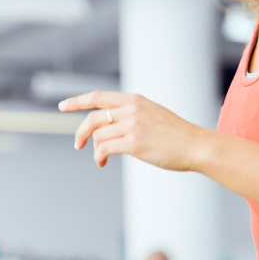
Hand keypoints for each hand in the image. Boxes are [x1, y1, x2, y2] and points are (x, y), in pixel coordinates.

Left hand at [58, 91, 204, 169]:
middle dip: (81, 132)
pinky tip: (102, 163)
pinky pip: (104, 149)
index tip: (62, 106)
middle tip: (78, 145)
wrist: (195, 145)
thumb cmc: (176, 135)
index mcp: (135, 100)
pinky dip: (99, 157)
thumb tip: (109, 128)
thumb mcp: (153, 114)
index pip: (99, 96)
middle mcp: (131, 110)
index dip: (78, 101)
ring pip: (98, 136)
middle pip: (93, 118)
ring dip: (94, 150)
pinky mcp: (134, 143)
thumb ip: (132, 115)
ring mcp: (132, 126)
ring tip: (100, 159)